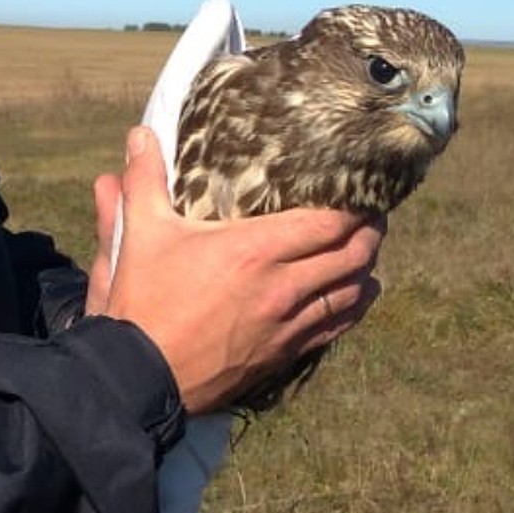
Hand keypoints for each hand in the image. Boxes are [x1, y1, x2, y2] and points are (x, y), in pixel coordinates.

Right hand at [95, 127, 383, 413]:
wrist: (138, 379)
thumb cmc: (139, 304)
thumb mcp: (139, 235)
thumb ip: (144, 181)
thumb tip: (140, 133)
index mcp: (254, 250)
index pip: (329, 222)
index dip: (356, 206)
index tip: (365, 189)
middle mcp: (282, 287)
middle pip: (353, 255)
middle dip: (371, 232)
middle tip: (375, 215)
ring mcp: (287, 324)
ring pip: (352, 293)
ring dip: (366, 269)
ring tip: (370, 250)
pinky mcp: (284, 354)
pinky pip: (336, 327)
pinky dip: (355, 307)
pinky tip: (360, 295)